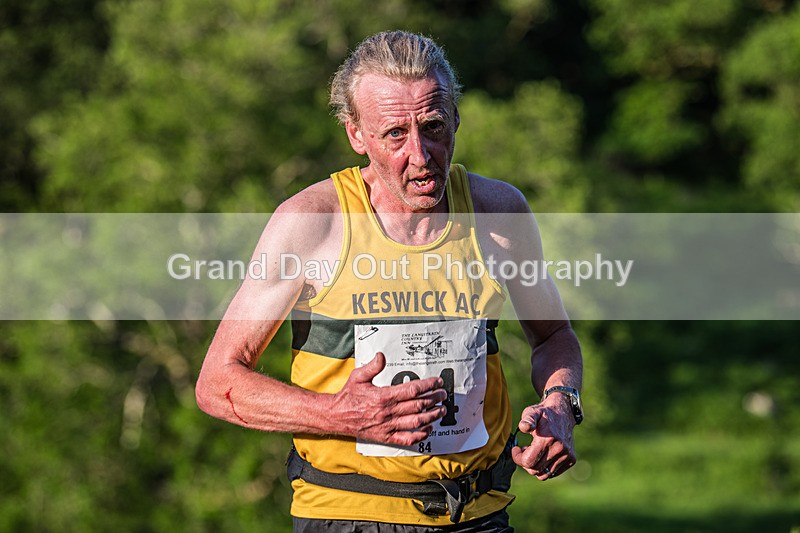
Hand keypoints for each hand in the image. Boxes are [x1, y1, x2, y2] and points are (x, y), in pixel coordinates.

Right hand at [330, 352, 446, 445]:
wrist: (336, 416)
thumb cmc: (348, 396)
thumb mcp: (358, 376)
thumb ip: (372, 366)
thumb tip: (381, 356)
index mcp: (384, 396)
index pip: (412, 390)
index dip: (428, 385)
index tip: (437, 382)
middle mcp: (388, 412)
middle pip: (418, 405)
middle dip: (434, 399)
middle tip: (443, 395)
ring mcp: (388, 426)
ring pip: (416, 422)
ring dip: (431, 416)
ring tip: (441, 411)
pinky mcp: (386, 437)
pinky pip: (406, 438)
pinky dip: (420, 435)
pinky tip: (427, 429)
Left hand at [511, 396, 576, 480]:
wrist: (563, 413)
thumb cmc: (543, 413)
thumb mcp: (532, 412)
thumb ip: (527, 419)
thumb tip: (524, 427)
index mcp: (548, 439)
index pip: (528, 462)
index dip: (518, 458)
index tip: (516, 449)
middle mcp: (559, 449)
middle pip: (535, 470)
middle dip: (525, 462)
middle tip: (524, 449)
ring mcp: (567, 455)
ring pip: (544, 475)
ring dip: (535, 466)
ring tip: (534, 453)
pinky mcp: (571, 459)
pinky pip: (553, 473)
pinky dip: (545, 467)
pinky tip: (543, 455)